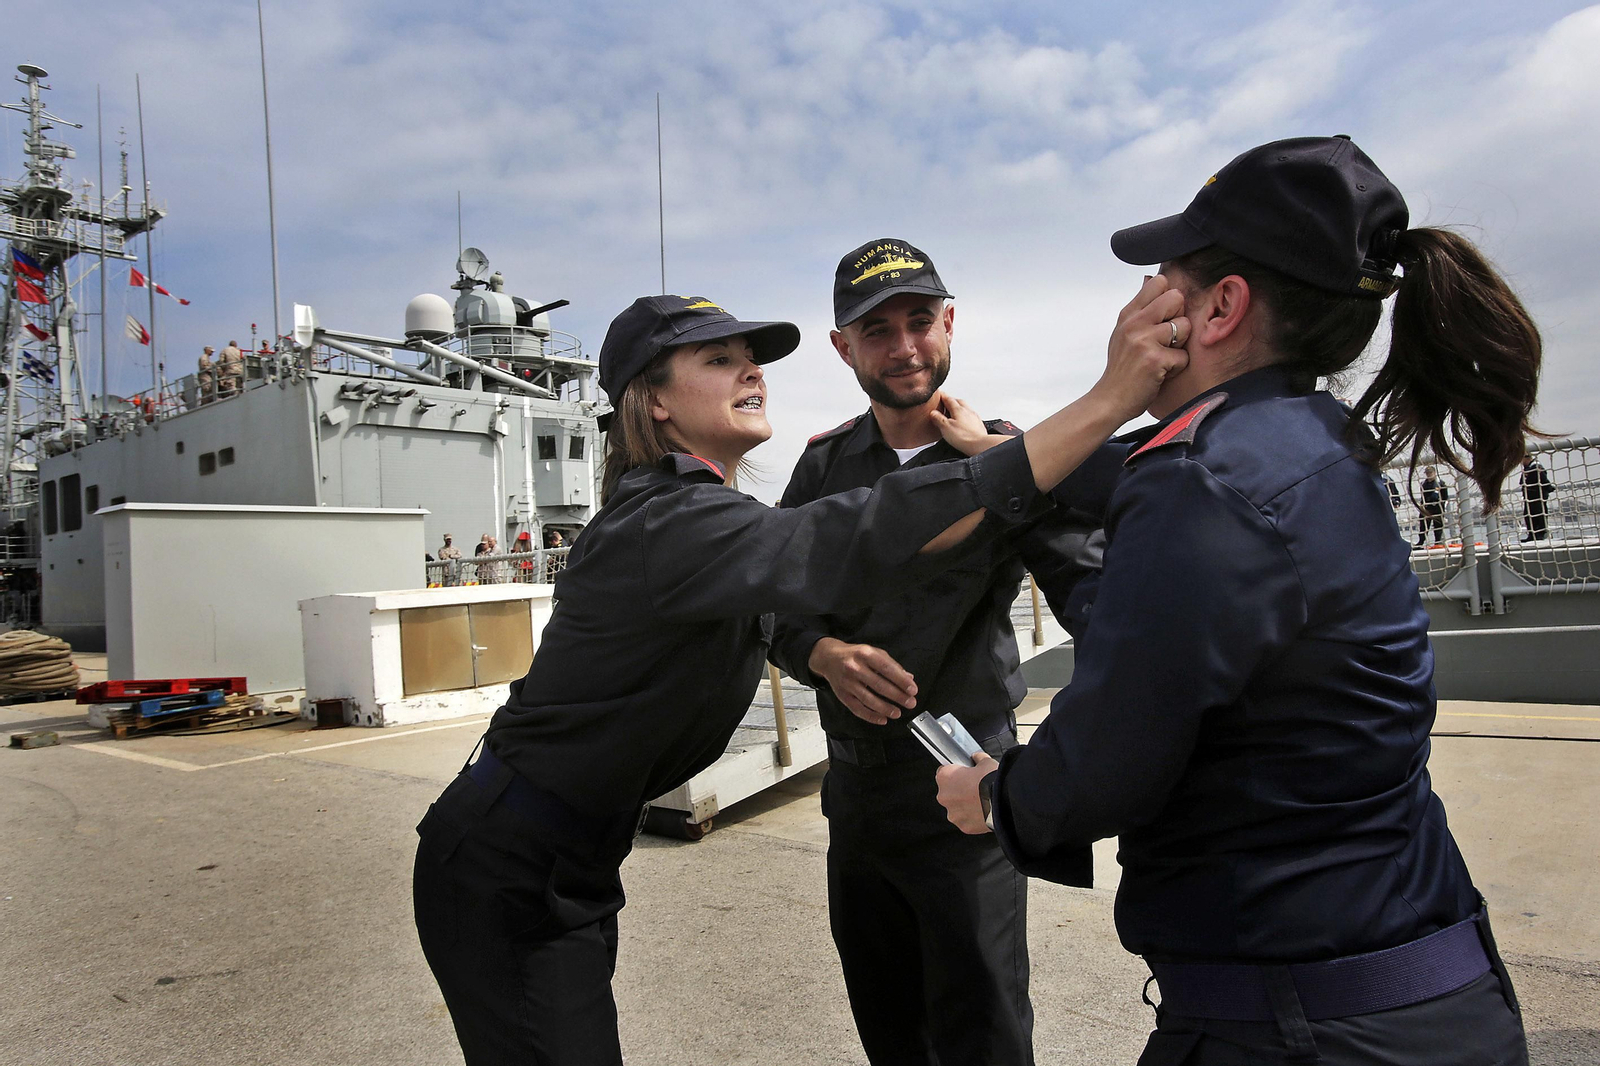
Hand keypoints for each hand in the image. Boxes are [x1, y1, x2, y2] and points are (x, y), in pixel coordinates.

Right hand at [807, 638, 916, 724]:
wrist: (829, 658)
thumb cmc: (855, 655)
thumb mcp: (873, 652)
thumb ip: (891, 665)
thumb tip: (908, 678)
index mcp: (865, 654)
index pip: (887, 668)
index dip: (901, 680)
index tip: (913, 690)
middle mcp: (855, 667)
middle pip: (879, 685)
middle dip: (897, 696)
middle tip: (910, 703)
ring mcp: (847, 682)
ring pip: (868, 699)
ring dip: (885, 708)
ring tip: (897, 713)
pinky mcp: (842, 695)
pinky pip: (857, 708)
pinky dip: (870, 716)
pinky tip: (882, 719)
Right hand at [930, 392, 1008, 456]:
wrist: (979, 445)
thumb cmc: (964, 437)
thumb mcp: (945, 427)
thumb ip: (938, 418)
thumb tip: (933, 413)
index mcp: (958, 409)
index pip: (948, 398)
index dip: (942, 396)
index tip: (938, 394)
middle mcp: (967, 411)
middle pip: (958, 401)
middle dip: (951, 400)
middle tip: (945, 402)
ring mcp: (974, 417)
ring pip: (965, 408)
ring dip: (958, 407)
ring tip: (953, 412)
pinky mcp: (978, 424)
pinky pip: (970, 416)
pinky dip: (964, 416)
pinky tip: (963, 422)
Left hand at [936, 753, 997, 833]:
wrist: (1003, 801)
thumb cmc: (992, 780)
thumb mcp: (986, 762)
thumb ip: (977, 759)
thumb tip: (977, 757)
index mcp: (945, 777)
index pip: (943, 772)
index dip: (955, 773)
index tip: (963, 775)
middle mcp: (944, 796)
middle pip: (948, 792)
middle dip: (959, 790)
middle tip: (974, 788)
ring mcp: (953, 813)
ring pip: (956, 808)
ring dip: (964, 805)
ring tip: (980, 801)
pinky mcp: (963, 826)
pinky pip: (965, 820)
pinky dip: (972, 817)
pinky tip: (983, 811)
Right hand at [1087, 275, 1191, 422]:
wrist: (1110, 399)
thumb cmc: (1122, 369)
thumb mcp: (1123, 333)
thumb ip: (1140, 309)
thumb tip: (1152, 279)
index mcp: (1128, 314)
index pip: (1159, 282)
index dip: (1169, 299)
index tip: (1163, 317)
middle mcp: (1134, 323)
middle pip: (1176, 297)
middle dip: (1179, 318)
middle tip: (1166, 339)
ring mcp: (1144, 340)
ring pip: (1185, 327)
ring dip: (1179, 346)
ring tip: (1162, 357)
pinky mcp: (1155, 360)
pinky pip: (1184, 356)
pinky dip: (1176, 368)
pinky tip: (1161, 373)